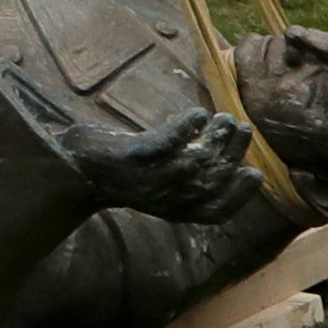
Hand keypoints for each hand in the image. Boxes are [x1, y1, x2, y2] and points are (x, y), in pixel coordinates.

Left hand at [50, 99, 254, 224]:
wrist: (73, 168)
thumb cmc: (121, 173)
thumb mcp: (158, 183)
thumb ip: (187, 177)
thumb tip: (223, 160)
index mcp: (173, 211)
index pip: (216, 212)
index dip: (239, 197)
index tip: (254, 174)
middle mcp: (164, 199)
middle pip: (210, 181)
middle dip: (232, 154)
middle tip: (241, 128)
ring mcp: (148, 178)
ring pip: (194, 160)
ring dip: (215, 138)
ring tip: (223, 118)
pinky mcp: (132, 156)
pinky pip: (166, 142)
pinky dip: (186, 127)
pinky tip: (198, 114)